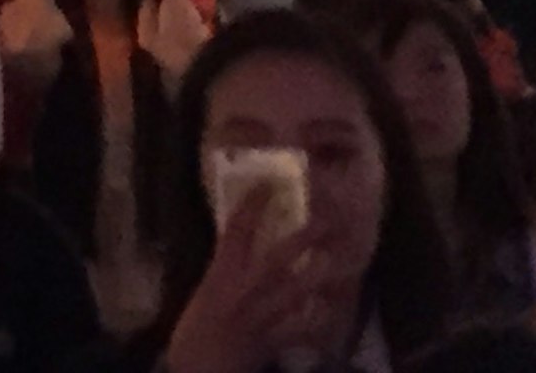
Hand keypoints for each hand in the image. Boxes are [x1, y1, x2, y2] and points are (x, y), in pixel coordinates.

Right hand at [161, 193, 339, 372]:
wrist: (197, 371)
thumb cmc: (194, 330)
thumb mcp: (205, 292)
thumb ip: (224, 270)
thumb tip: (241, 246)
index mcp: (220, 274)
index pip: (237, 230)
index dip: (254, 204)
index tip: (269, 182)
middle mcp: (243, 290)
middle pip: (277, 257)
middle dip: (303, 238)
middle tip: (328, 219)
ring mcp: (261, 316)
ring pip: (296, 292)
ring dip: (320, 275)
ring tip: (340, 259)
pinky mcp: (273, 341)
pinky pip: (303, 330)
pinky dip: (318, 320)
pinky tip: (331, 309)